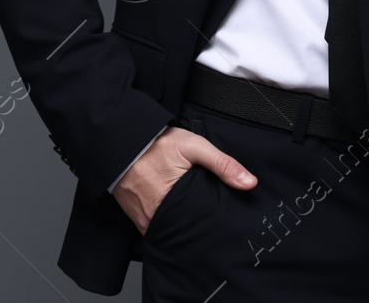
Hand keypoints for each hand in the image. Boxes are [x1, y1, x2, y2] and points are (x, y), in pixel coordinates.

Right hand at [111, 124, 256, 234]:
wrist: (119, 138)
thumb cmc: (154, 142)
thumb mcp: (193, 146)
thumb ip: (222, 164)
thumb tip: (249, 183)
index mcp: (172, 201)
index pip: (199, 224)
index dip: (210, 222)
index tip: (218, 217)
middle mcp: (155, 215)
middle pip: (184, 229)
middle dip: (195, 225)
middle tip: (204, 214)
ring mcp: (143, 218)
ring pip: (168, 230)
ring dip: (178, 224)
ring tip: (189, 214)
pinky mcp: (134, 216)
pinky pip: (153, 226)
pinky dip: (163, 221)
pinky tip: (170, 211)